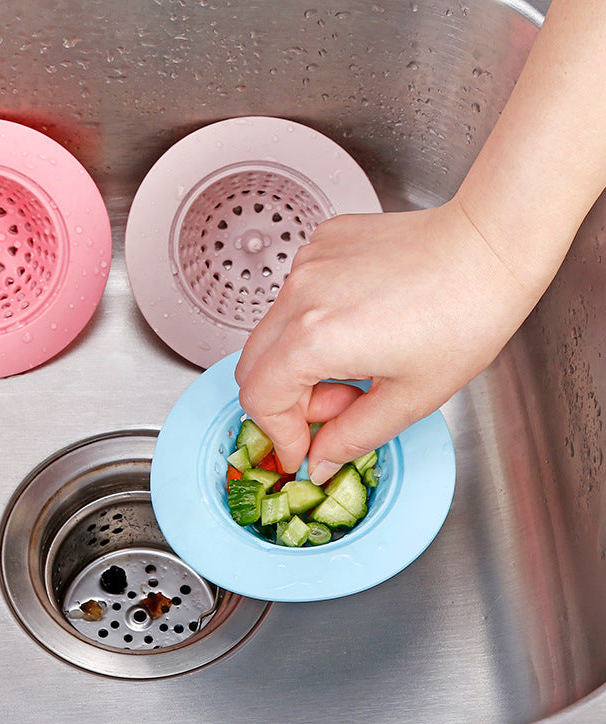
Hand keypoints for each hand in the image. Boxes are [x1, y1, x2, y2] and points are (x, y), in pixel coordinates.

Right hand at [234, 198, 544, 484]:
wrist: (490, 248)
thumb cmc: (465, 315)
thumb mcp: (408, 400)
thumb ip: (350, 439)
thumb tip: (318, 460)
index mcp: (314, 339)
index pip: (259, 400)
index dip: (280, 434)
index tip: (304, 447)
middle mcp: (298, 295)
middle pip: (251, 366)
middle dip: (286, 401)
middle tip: (339, 406)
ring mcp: (306, 264)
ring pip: (272, 333)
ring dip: (300, 362)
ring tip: (359, 361)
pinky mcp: (320, 244)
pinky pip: (294, 298)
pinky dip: (313, 323)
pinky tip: (360, 323)